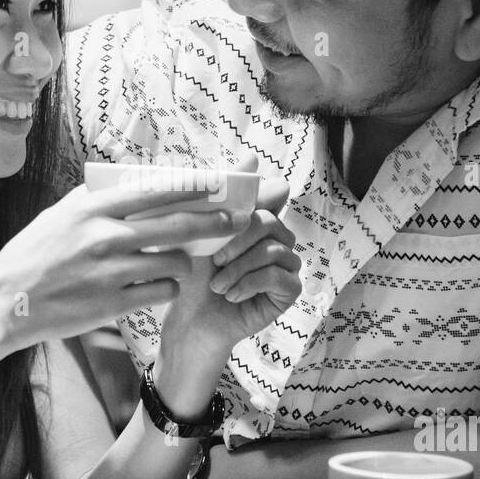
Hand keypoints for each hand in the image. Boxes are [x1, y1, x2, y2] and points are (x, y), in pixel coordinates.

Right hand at [0, 182, 248, 348]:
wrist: (5, 304)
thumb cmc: (31, 256)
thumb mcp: (58, 216)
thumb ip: (94, 200)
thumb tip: (130, 183)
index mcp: (92, 208)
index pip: (156, 190)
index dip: (193, 186)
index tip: (217, 184)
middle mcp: (105, 236)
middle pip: (178, 225)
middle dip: (213, 223)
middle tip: (233, 221)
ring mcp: (112, 271)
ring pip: (175, 262)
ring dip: (187, 262)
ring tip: (184, 262)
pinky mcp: (115, 304)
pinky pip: (162, 292)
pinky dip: (169, 288)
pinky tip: (163, 286)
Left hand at [162, 157, 300, 350]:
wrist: (189, 321)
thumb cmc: (192, 276)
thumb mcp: (201, 231)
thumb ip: (225, 196)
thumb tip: (254, 156)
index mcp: (258, 222)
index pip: (263, 199)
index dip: (246, 209)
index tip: (226, 225)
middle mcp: (277, 240)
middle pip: (269, 222)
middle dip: (237, 241)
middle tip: (215, 262)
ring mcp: (287, 265)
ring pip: (274, 250)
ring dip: (238, 268)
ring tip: (218, 285)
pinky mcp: (290, 291)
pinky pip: (279, 276)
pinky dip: (249, 285)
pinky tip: (231, 296)